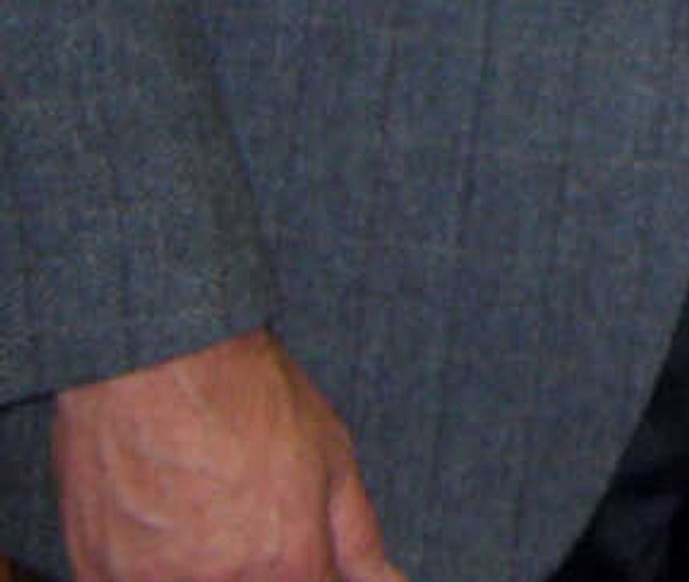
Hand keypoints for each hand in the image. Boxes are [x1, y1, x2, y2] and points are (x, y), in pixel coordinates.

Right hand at [53, 330, 401, 581]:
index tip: (287, 542)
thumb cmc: (249, 398)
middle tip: (237, 511)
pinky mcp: (96, 573)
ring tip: (199, 509)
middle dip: (253, 568)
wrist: (159, 362)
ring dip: (200, 565)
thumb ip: (358, 539)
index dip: (304, 569)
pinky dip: (146, 568)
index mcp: (287, 564)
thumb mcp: (332, 459)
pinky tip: (157, 521)